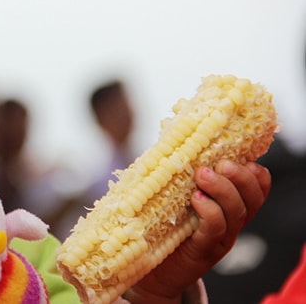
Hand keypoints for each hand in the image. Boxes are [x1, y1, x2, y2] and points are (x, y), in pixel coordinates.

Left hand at [123, 160, 270, 303]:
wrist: (153, 270)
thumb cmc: (162, 226)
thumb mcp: (175, 195)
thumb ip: (180, 172)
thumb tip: (172, 139)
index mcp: (228, 206)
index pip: (256, 188)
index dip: (255, 172)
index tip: (243, 156)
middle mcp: (230, 222)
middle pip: (250, 198)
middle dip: (240, 177)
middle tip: (221, 164)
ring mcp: (219, 238)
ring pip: (236, 213)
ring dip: (223, 190)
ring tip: (203, 174)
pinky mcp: (203, 251)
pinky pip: (215, 230)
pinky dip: (210, 212)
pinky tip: (196, 199)